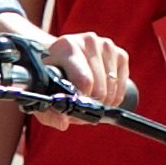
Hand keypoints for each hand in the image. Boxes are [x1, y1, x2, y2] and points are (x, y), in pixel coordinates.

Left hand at [0, 12, 130, 129]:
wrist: (60, 55)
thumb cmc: (50, 75)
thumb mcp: (43, 92)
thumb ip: (48, 112)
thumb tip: (64, 123)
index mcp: (66, 45)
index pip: (85, 80)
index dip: (82, 100)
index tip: (74, 106)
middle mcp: (88, 41)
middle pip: (100, 88)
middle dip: (92, 104)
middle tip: (81, 106)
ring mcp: (106, 46)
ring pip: (112, 88)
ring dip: (104, 101)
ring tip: (90, 100)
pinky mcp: (120, 53)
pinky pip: (122, 85)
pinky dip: (115, 96)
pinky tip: (103, 95)